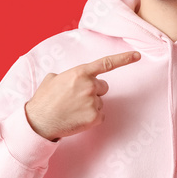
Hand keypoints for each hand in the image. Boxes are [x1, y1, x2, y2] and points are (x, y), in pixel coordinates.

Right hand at [25, 51, 140, 140]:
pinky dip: (91, 118)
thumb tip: (71, 79)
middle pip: (103, 87)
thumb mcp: (52, 79)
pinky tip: (77, 118)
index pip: (106, 63)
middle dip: (93, 91)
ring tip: (72, 110)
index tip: (137, 56)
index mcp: (80, 73)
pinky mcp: (95, 117)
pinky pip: (100, 115)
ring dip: (90, 105)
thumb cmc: (44, 100)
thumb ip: (67, 75)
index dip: (124, 59)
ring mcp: (93, 102)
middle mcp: (89, 86)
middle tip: (76, 98)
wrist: (39, 121)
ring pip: (100, 102)